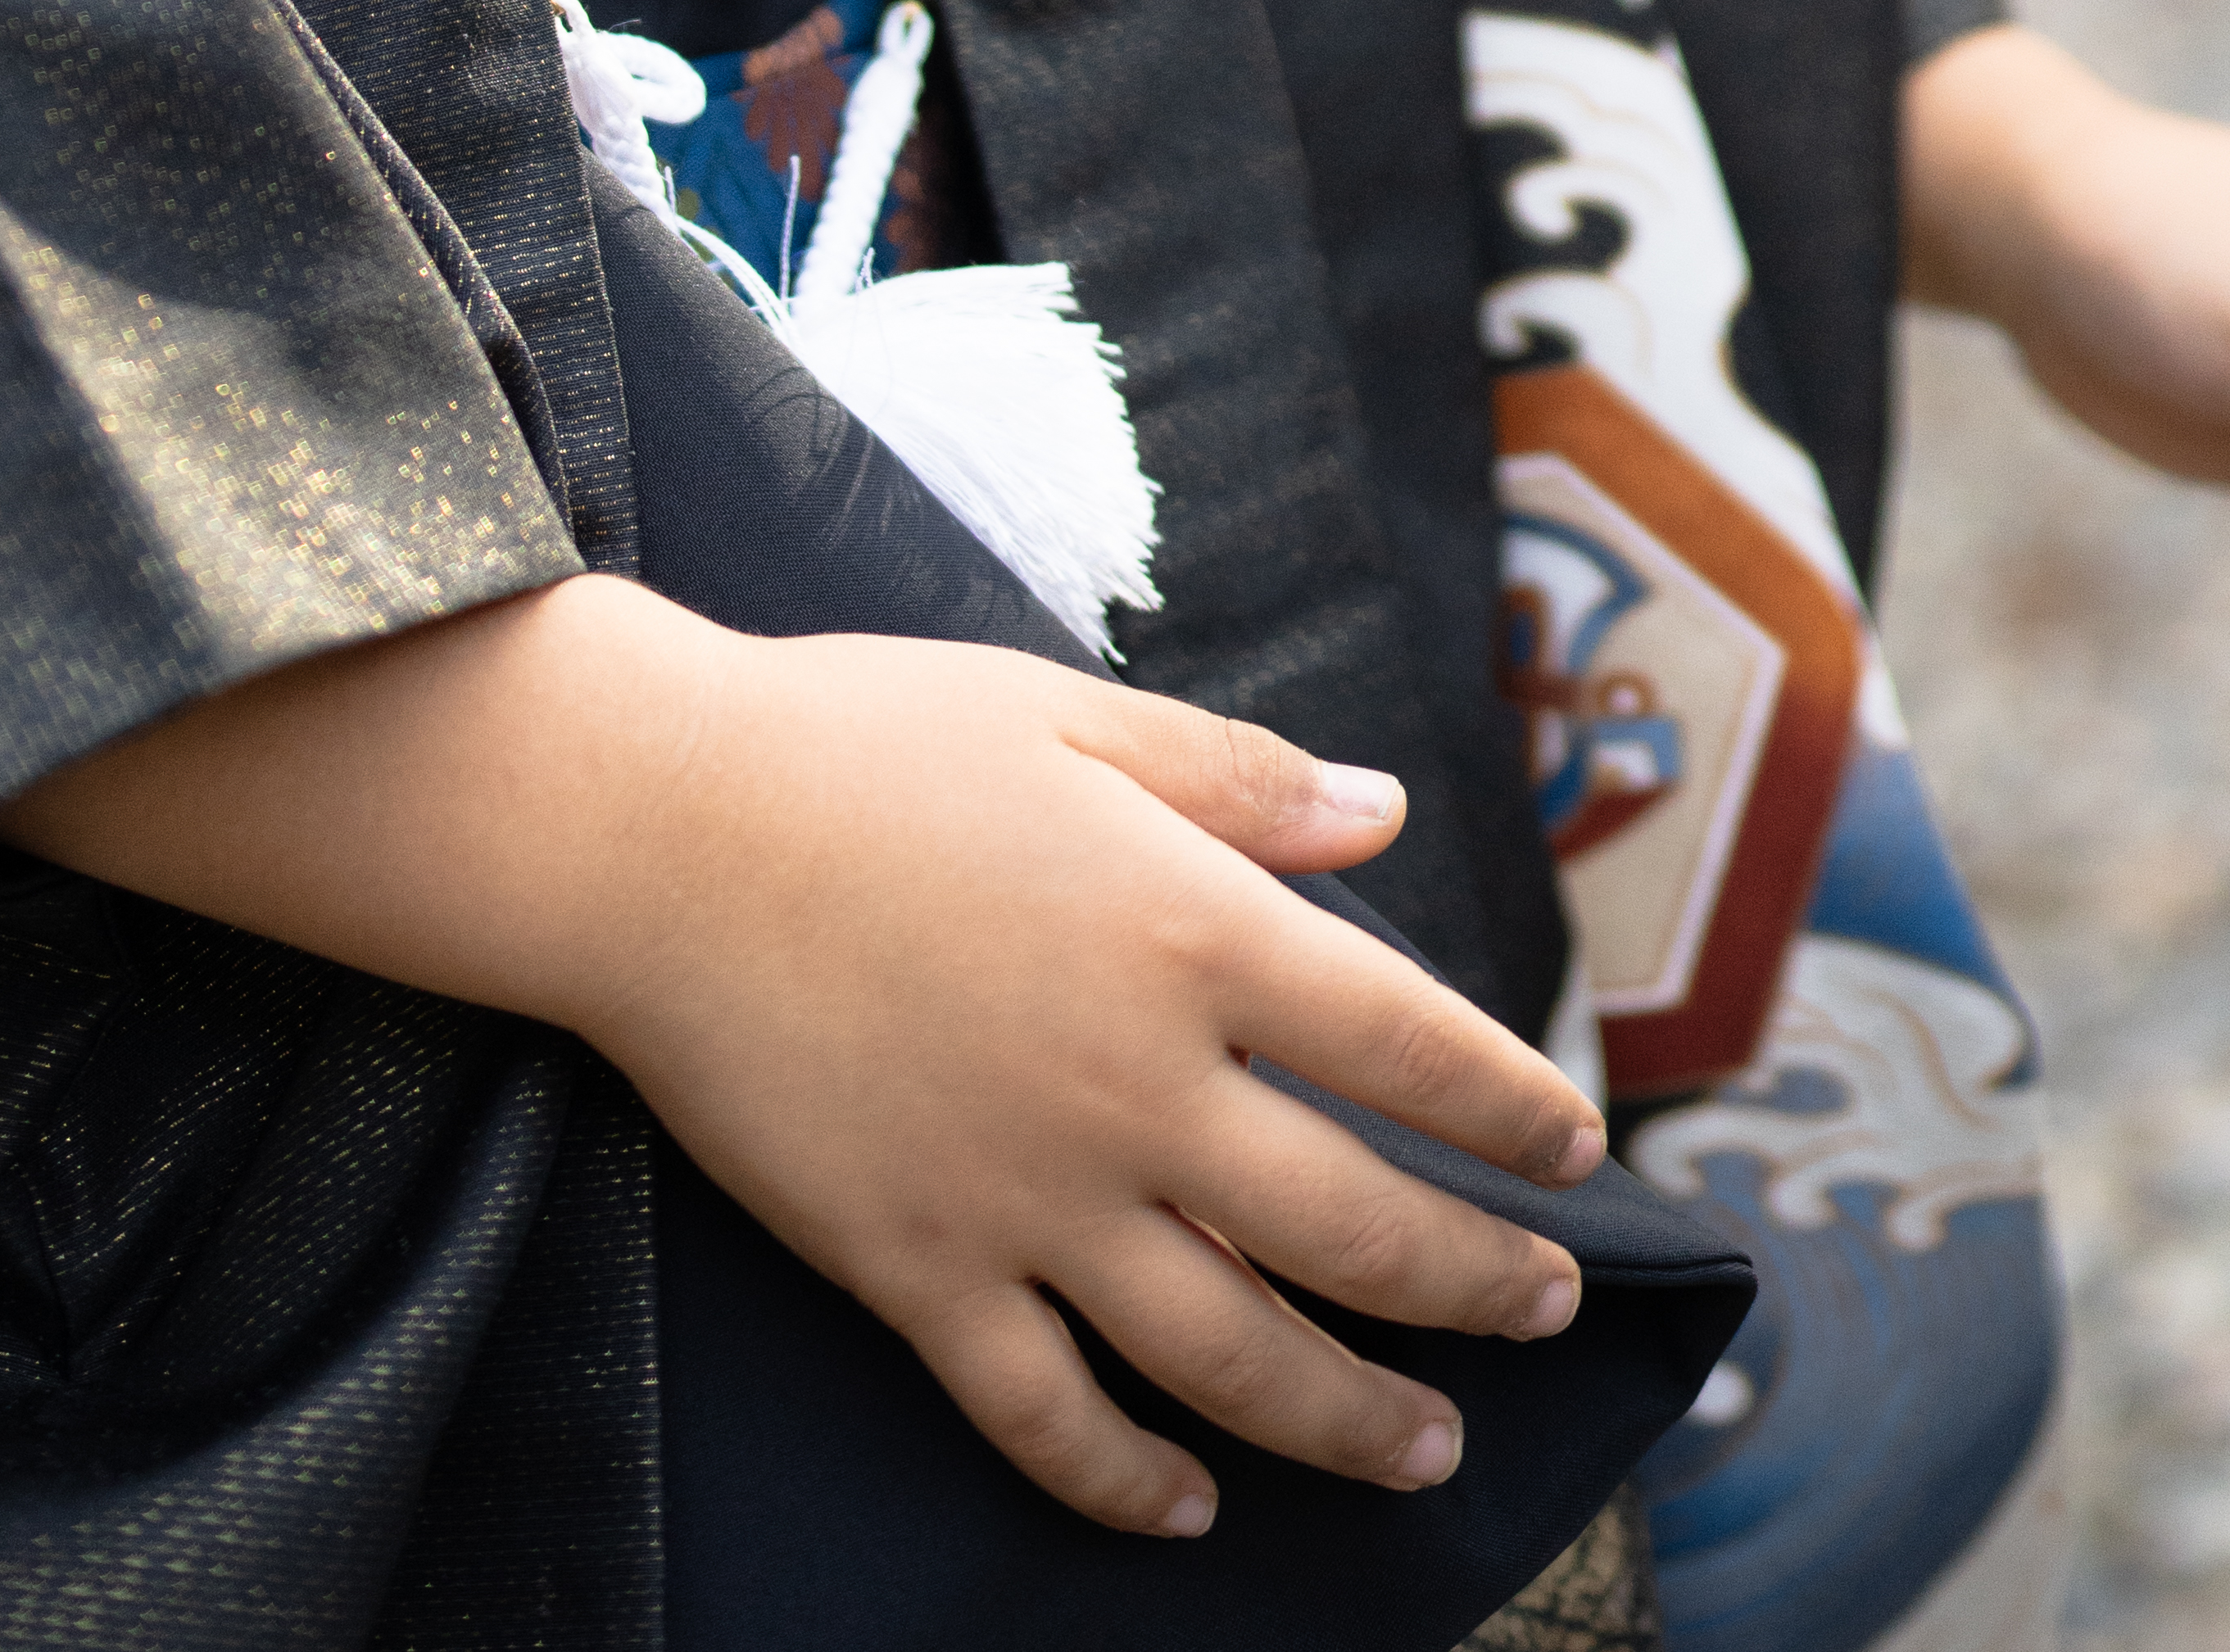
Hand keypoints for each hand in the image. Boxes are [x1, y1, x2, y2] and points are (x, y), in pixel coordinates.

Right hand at [3, 577, 1608, 1539]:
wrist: (654, 828)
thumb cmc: (862, 743)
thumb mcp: (1069, 720)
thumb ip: (1238, 779)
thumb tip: (1383, 815)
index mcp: (1189, 930)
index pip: (1413, 1047)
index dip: (1513, 1109)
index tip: (1575, 1151)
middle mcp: (1136, 1086)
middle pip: (1358, 1231)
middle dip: (1474, 1287)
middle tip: (1540, 1317)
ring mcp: (1028, 1198)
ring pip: (1233, 1360)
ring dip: (1349, 1419)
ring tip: (1421, 1449)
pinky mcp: (919, 1271)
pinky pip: (1046, 1417)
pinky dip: (1126, 1482)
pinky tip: (1184, 1507)